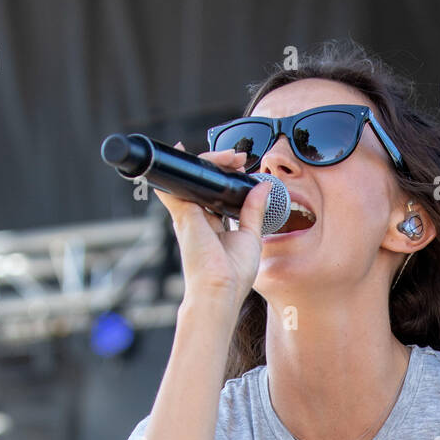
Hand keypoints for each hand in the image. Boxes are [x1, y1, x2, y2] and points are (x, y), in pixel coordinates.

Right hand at [152, 142, 271, 309]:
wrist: (220, 290)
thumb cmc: (233, 274)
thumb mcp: (250, 236)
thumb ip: (254, 210)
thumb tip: (264, 187)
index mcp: (212, 225)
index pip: (215, 193)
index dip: (226, 176)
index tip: (243, 167)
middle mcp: (197, 218)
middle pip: (205, 182)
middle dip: (221, 164)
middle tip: (239, 158)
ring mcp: (188, 215)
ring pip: (193, 178)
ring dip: (209, 161)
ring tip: (229, 156)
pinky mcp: (182, 213)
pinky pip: (175, 183)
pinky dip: (176, 166)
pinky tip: (180, 149)